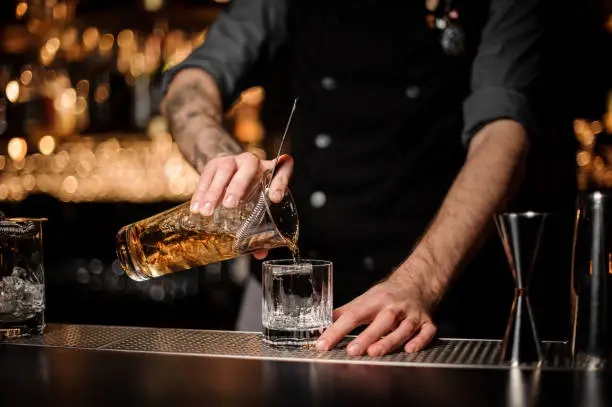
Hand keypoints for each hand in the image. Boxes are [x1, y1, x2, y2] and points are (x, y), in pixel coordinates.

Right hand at [191, 152, 292, 259]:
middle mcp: (253, 161)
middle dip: (239, 185)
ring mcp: (233, 159)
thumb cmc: (250, 189)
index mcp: (270, 170)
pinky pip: (207, 174)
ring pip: (225, 169)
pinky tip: (196, 207)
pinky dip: (201, 192)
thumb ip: (261, 226)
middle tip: (230, 205)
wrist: (231, 168)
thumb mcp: (258, 202)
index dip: (280, 182)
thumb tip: (260, 253)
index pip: (283, 169)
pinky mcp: (215, 162)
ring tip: (207, 211)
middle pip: (249, 166)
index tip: (275, 199)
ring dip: (214, 191)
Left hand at [315, 278, 436, 356]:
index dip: (336, 330)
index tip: (323, 343)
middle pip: (381, 321)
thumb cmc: (386, 295)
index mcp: (375, 301)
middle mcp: (393, 308)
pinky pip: (426, 332)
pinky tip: (410, 349)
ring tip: (374, 353)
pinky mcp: (427, 322)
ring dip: (389, 340)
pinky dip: (420, 340)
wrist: (417, 283)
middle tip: (352, 350)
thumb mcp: (364, 300)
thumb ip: (344, 313)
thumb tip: (321, 326)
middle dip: (367, 336)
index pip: (352, 315)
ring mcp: (412, 315)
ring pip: (403, 328)